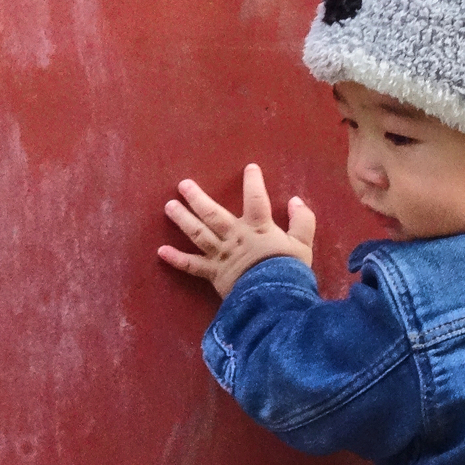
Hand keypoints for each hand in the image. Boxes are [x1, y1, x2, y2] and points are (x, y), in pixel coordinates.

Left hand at [158, 162, 315, 298]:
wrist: (274, 296)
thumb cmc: (290, 270)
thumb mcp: (303, 244)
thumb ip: (303, 221)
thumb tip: (296, 201)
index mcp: (258, 227)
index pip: (255, 199)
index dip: (253, 182)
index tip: (250, 168)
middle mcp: (234, 236)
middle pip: (212, 214)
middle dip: (197, 198)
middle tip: (183, 185)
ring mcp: (221, 255)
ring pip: (198, 233)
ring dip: (182, 219)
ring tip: (169, 206)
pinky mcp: (214, 274)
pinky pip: (192, 266)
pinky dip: (176, 259)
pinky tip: (161, 251)